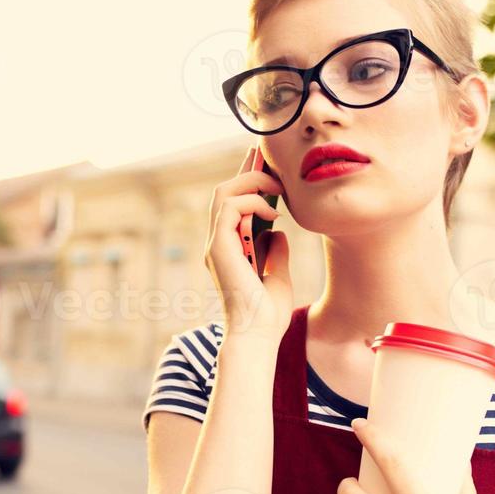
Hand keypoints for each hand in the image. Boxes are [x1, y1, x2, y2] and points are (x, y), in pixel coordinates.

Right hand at [204, 146, 291, 339]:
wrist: (257, 335)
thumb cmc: (267, 315)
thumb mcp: (278, 275)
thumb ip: (275, 252)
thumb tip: (277, 232)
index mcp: (229, 249)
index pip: (235, 206)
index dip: (248, 181)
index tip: (265, 164)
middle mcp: (218, 244)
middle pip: (226, 193)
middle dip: (248, 170)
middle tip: (269, 158)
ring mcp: (216, 245)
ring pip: (224, 194)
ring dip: (251, 183)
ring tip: (276, 187)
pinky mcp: (219, 247)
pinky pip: (229, 208)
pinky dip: (251, 203)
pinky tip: (272, 212)